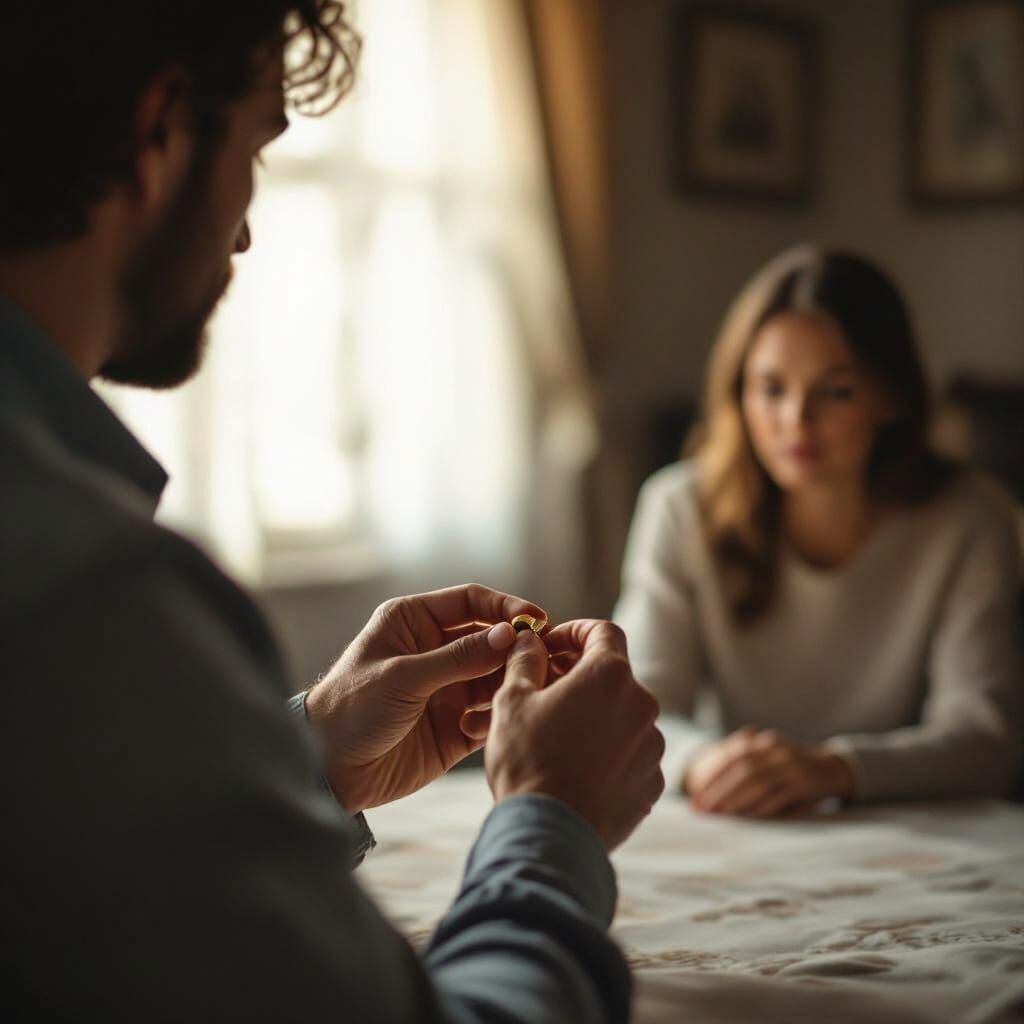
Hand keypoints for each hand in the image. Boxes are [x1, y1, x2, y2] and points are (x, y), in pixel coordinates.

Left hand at [304, 584, 545, 813]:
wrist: (329, 770)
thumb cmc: (350, 709)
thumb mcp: (404, 676)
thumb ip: (458, 657)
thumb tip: (508, 636)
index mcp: (413, 622)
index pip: (470, 602)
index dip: (505, 608)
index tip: (536, 620)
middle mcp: (433, 651)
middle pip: (490, 639)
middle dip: (514, 649)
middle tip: (540, 659)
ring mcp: (446, 689)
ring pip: (495, 677)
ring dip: (508, 683)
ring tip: (517, 693)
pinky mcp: (454, 726)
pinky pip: (488, 715)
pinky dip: (493, 718)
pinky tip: (476, 728)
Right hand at [485, 620, 664, 851]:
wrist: (550, 834)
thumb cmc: (527, 761)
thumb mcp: (512, 700)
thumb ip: (524, 660)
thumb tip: (528, 641)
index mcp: (610, 675)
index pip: (602, 631)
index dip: (574, 632)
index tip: (551, 647)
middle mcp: (642, 705)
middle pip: (613, 676)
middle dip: (580, 678)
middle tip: (545, 692)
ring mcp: (652, 747)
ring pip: (623, 717)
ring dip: (595, 718)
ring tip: (558, 737)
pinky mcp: (653, 783)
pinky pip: (630, 755)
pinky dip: (608, 753)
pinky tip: (577, 769)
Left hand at [685, 727, 854, 817]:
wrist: (832, 770)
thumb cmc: (791, 769)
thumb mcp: (770, 758)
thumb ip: (746, 765)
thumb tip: (710, 786)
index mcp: (765, 743)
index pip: (733, 757)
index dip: (713, 776)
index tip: (696, 795)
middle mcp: (778, 752)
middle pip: (742, 771)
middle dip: (719, 790)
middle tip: (701, 808)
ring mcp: (792, 767)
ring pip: (758, 784)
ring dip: (736, 800)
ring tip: (718, 814)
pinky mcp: (804, 785)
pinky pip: (777, 797)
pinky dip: (760, 807)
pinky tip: (745, 818)